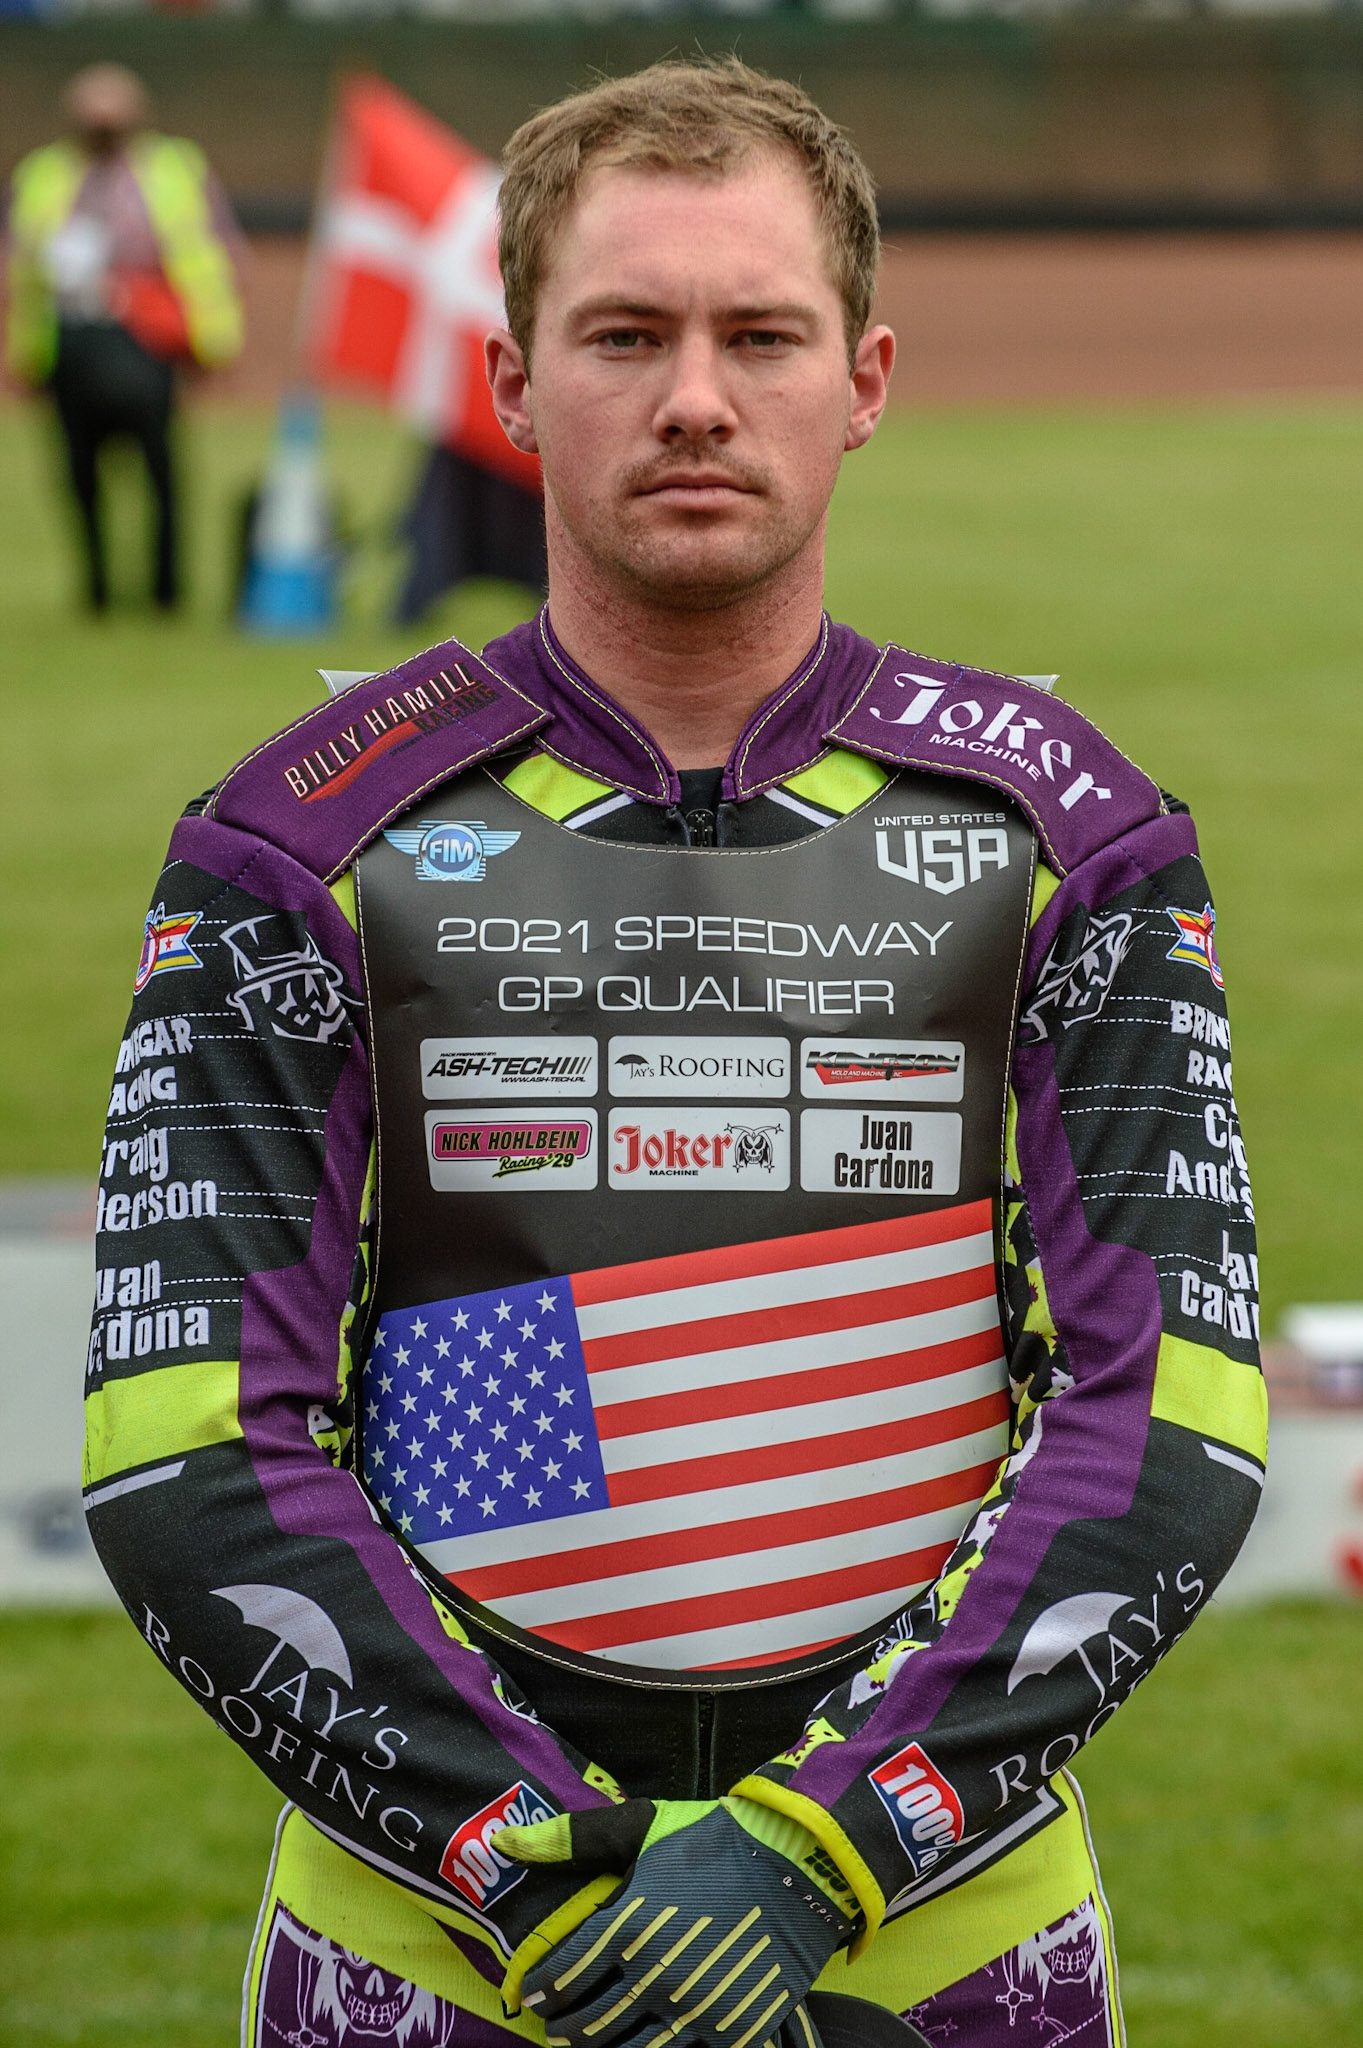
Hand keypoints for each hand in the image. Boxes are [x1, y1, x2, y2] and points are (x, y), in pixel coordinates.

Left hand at [500, 1796, 852, 2047]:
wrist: (800, 1864)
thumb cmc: (715, 1840)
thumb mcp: (642, 1827)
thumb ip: (572, 1838)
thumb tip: (503, 1838)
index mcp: (629, 1925)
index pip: (564, 1975)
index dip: (541, 1991)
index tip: (530, 1997)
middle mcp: (656, 1976)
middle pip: (590, 2024)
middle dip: (564, 2030)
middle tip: (554, 2030)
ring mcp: (695, 2011)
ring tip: (587, 2044)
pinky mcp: (731, 2031)